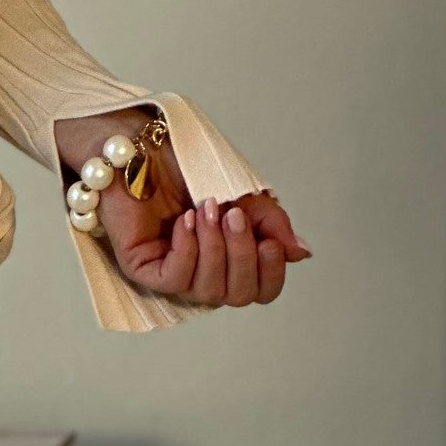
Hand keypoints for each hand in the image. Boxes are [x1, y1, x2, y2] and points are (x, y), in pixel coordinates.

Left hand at [56, 106, 310, 308]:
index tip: (270, 242)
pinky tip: (186, 221)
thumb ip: (273, 224)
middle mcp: (205, 273)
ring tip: (207, 208)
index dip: (270, 274)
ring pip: (208, 290)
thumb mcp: (245, 193)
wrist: (144, 149)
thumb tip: (301, 253)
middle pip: (238, 295)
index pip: (260, 291)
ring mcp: (175, 274)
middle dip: (242, 255)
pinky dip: (187, 248)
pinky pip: (176, 279)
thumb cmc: (188, 169)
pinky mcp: (145, 271)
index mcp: (231, 258)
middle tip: (233, 214)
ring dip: (214, 246)